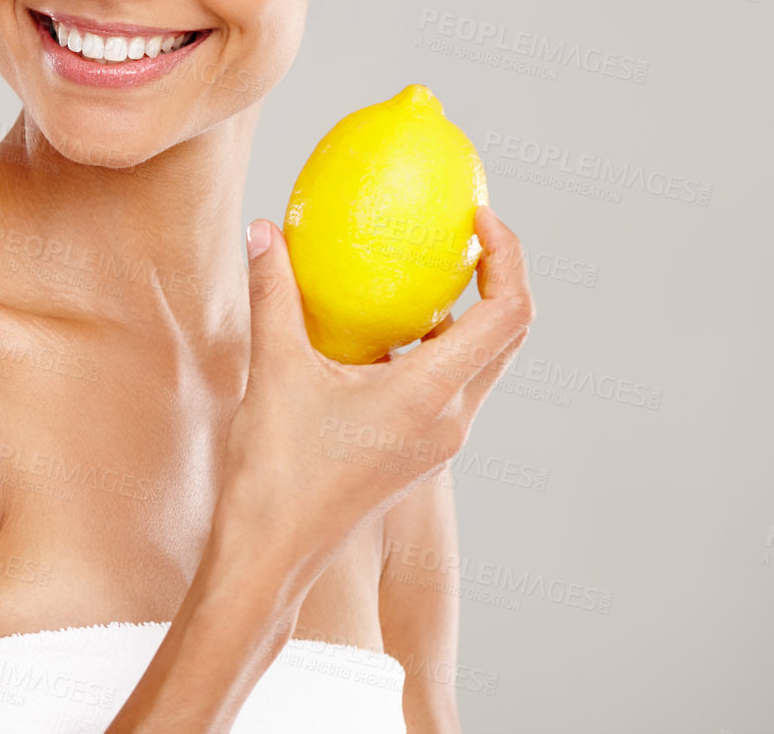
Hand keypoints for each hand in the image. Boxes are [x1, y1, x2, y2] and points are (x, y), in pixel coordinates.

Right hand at [213, 205, 535, 583]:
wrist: (272, 554)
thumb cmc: (275, 471)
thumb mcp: (272, 369)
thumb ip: (273, 293)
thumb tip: (264, 230)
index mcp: (431, 396)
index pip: (506, 315)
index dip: (509, 258)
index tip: (480, 219)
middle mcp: (450, 421)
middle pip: (508, 337)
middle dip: (498, 279)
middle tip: (463, 237)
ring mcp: (438, 442)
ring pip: (479, 364)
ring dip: (466, 315)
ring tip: (422, 276)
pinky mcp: (418, 452)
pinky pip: (447, 387)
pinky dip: (434, 348)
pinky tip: (382, 333)